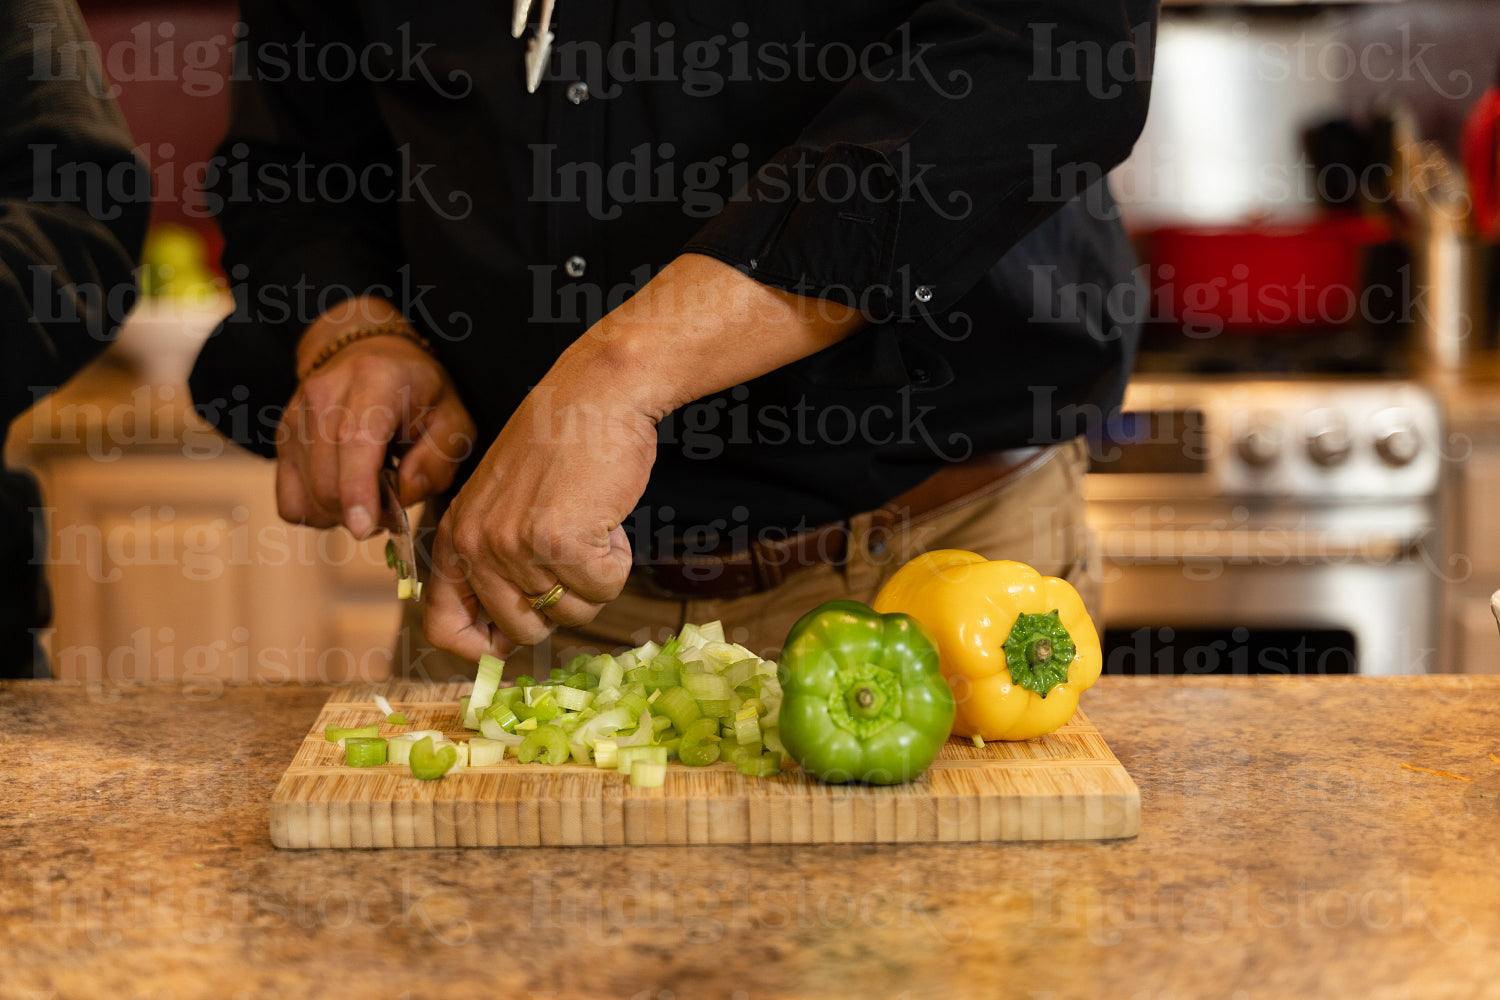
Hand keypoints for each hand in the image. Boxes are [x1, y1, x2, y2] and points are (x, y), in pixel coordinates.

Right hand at [276, 304, 475, 536]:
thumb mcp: (452, 420)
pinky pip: (290, 501)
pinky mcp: (282, 439)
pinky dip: (317, 512)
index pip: (355, 441)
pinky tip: (344, 492)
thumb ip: (438, 460)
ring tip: (371, 491)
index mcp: (374, 382)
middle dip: (362, 512)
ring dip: (342, 514)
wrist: (373, 356)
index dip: (357, 490)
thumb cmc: (420, 394)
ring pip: (308, 497)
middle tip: (392, 506)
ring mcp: (295, 418)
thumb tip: (403, 494)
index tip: (363, 527)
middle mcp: (324, 395)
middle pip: (327, 481)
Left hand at [422, 348, 653, 658]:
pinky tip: (607, 519)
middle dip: (561, 604)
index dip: (478, 651)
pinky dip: (618, 561)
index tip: (508, 646)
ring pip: (571, 613)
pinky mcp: (561, 541)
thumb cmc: (560, 446)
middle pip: (523, 630)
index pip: (441, 628)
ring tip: (589, 524)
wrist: (596, 394)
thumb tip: (497, 645)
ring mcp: (516, 545)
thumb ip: (493, 563)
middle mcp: (476, 545)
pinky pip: (604, 590)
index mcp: (454, 537)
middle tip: (574, 554)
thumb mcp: (503, 505)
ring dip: (595, 578)